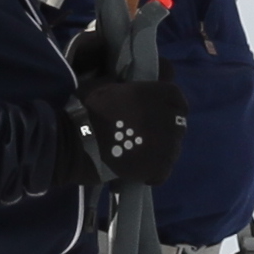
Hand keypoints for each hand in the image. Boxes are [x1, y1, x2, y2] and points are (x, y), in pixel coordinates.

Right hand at [65, 77, 189, 187]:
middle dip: (164, 128)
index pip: (177, 99)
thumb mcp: (108, 83)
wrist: (75, 142)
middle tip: (144, 134)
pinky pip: (163, 171)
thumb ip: (130, 83)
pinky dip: (152, 171)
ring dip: (159, 150)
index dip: (167, 105)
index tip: (155, 111)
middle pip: (177, 124)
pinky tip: (137, 168)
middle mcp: (169, 118)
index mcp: (159, 93)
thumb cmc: (87, 108)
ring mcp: (167, 145)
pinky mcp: (158, 168)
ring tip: (139, 153)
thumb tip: (134, 82)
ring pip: (172, 149)